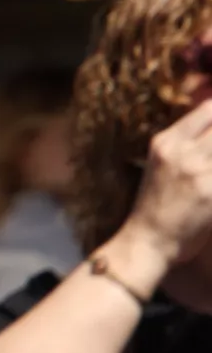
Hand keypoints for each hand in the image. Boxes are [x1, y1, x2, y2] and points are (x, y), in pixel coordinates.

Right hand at [117, 99, 211, 273]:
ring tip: (210, 178)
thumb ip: (186, 147)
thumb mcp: (161, 167)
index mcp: (164, 142)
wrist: (147, 242)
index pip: (208, 110)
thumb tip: (211, 137)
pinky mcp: (211, 191)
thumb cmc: (156, 207)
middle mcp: (180, 151)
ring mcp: (197, 170)